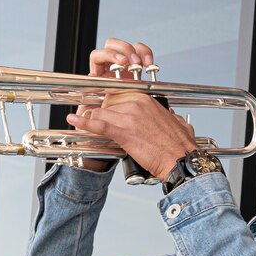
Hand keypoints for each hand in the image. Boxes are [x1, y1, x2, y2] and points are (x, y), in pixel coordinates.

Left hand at [69, 40, 196, 177]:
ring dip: (92, 119)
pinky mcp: (123, 131)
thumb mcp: (177, 123)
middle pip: (108, 103)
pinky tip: (74, 121)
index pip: (120, 95)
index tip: (106, 110)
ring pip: (102, 113)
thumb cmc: (179, 146)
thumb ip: (170, 116)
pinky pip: (98, 124)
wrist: (181, 160)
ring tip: (82, 123)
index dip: (111, 105)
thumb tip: (171, 117)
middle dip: (101, 113)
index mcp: (148, 100)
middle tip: (94, 120)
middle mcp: (137, 104)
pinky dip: (84, 122)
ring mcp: (129, 117)